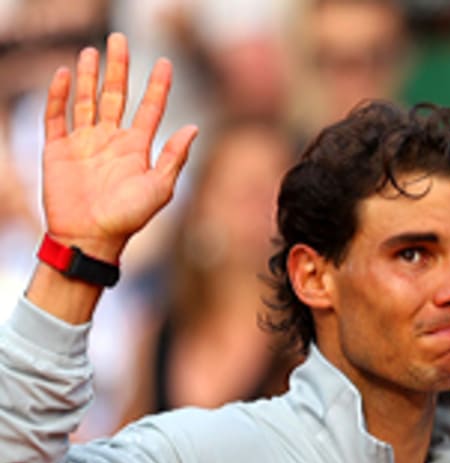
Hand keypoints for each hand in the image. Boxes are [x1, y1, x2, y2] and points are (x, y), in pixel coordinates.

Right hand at [41, 32, 196, 263]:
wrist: (91, 237)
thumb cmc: (128, 218)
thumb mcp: (159, 189)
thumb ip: (174, 157)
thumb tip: (194, 128)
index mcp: (137, 149)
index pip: (150, 109)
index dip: (158, 86)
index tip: (166, 62)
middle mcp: (111, 141)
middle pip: (116, 95)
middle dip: (119, 68)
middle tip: (121, 39)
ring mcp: (84, 142)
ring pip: (87, 100)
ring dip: (89, 76)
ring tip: (93, 51)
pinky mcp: (59, 148)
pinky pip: (56, 115)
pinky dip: (58, 94)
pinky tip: (63, 74)